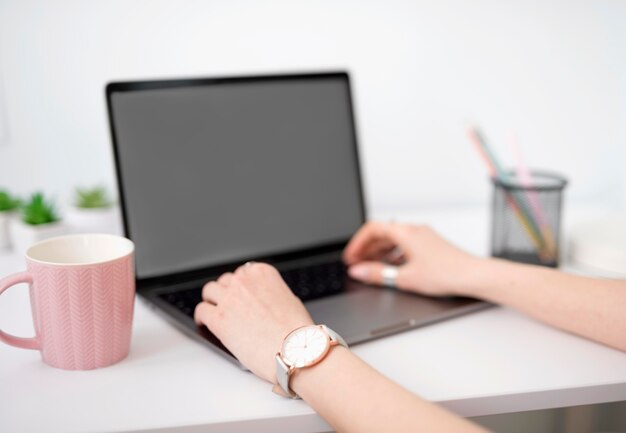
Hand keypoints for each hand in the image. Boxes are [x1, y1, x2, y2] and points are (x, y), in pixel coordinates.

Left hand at [194, 262, 312, 382]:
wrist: (294, 351)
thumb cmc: (296, 332)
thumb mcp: (289, 300)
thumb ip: (271, 294)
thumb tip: (263, 301)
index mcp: (262, 273)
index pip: (243, 272)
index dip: (240, 285)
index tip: (239, 293)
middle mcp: (243, 281)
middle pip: (225, 281)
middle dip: (226, 292)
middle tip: (227, 305)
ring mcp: (229, 298)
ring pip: (209, 291)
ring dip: (211, 301)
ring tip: (212, 311)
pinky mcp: (218, 319)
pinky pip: (201, 311)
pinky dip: (201, 317)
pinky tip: (204, 322)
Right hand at [343, 221, 479, 296]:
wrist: (473, 276)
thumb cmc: (446, 273)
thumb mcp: (405, 277)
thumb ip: (376, 274)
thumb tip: (358, 271)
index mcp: (406, 233)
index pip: (372, 229)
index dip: (357, 243)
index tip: (350, 257)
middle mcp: (414, 230)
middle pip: (382, 234)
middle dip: (367, 249)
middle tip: (356, 264)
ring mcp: (423, 237)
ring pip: (393, 240)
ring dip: (379, 252)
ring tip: (371, 268)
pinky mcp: (430, 246)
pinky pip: (405, 246)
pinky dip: (393, 255)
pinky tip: (392, 269)